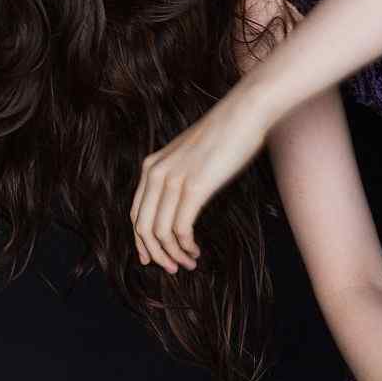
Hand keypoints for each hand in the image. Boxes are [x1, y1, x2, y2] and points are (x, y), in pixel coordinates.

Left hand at [129, 86, 271, 272]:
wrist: (245, 112)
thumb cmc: (225, 134)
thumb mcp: (190, 155)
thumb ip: (179, 173)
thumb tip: (182, 198)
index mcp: (151, 166)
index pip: (136, 214)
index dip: (141, 242)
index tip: (153, 258)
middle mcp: (155, 173)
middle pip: (142, 228)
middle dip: (155, 254)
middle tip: (172, 268)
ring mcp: (173, 180)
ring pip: (160, 233)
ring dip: (173, 255)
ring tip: (188, 263)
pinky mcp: (194, 187)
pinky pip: (180, 229)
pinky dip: (185, 247)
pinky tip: (195, 251)